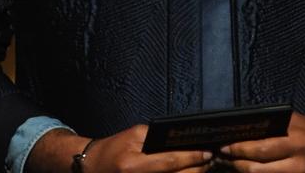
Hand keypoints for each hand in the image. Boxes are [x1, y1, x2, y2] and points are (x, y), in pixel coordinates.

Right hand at [29, 125, 211, 172]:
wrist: (92, 168)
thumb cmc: (114, 148)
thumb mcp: (134, 135)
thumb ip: (157, 136)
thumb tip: (183, 137)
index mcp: (134, 164)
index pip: (170, 161)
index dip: (192, 157)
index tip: (209, 152)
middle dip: (198, 169)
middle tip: (213, 159)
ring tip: (205, 167)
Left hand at [217, 113, 304, 172]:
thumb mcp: (294, 122)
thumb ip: (272, 126)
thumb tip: (242, 130)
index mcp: (297, 139)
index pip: (263, 147)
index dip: (241, 149)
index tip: (225, 146)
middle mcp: (298, 161)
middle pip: (258, 168)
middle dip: (237, 162)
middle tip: (224, 156)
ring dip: (244, 171)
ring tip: (233, 164)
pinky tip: (248, 169)